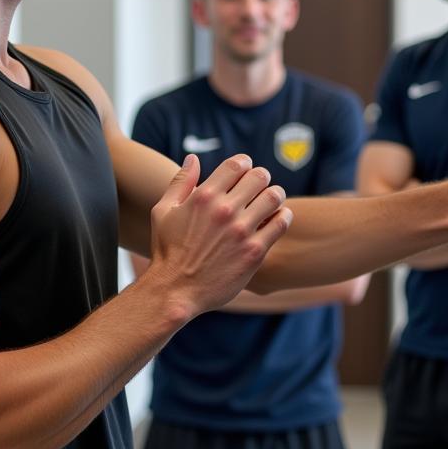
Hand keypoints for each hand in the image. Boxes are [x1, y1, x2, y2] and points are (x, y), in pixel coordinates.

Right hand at [147, 153, 291, 316]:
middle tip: (259, 187)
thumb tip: (192, 158)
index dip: (244, 164)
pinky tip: (276, 219)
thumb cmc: (167, 250)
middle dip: (261, 178)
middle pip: (259, 177)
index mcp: (203, 196)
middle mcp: (224, 210)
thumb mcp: (163, 211)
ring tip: (270, 202)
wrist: (175, 290)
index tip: (244, 171)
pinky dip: (283, 216)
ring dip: (274, 196)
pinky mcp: (254, 252)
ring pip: (274, 197)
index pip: (237, 165)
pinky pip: (281, 224)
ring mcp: (241, 231)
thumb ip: (180, 182)